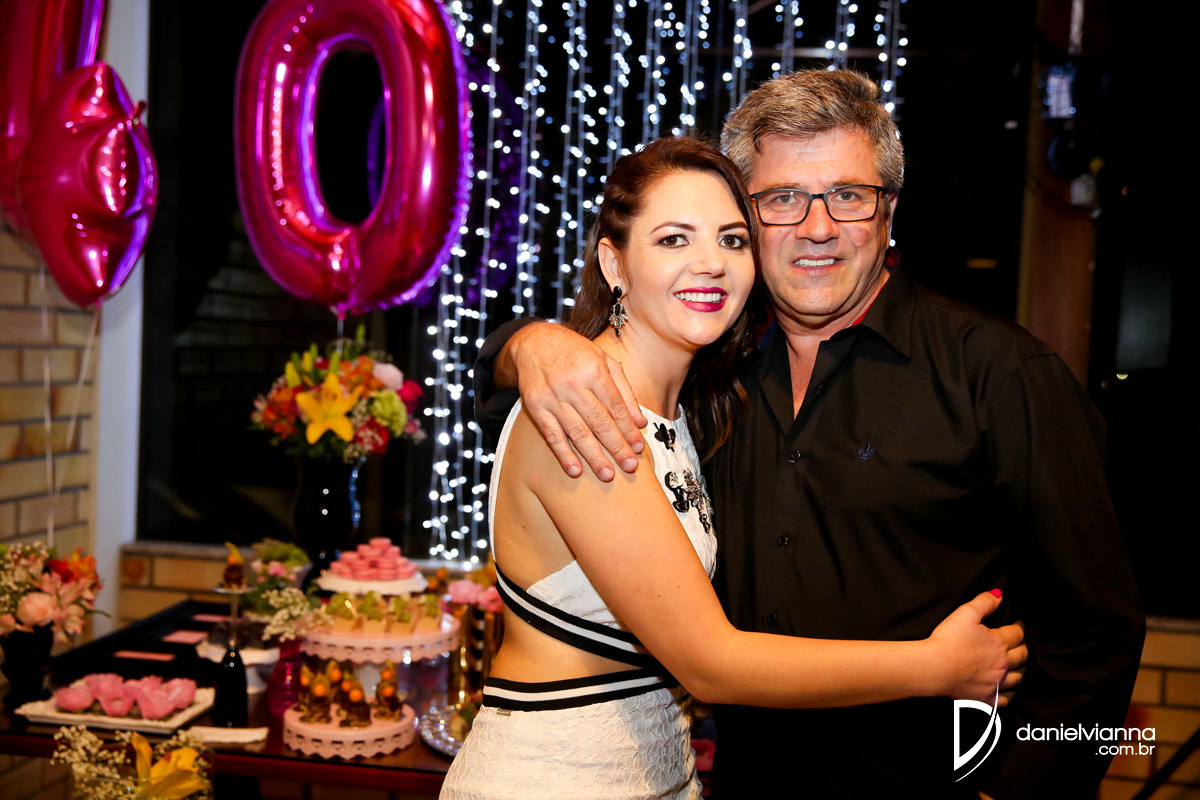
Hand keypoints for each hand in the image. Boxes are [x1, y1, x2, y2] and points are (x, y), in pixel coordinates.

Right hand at [507, 322, 646, 480]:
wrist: (533, 342)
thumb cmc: (575, 352)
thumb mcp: (605, 361)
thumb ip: (624, 391)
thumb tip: (640, 421)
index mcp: (594, 370)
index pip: (616, 407)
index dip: (629, 429)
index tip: (639, 447)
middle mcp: (573, 384)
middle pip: (599, 422)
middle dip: (617, 447)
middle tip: (630, 466)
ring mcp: (553, 397)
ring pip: (578, 432)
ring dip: (594, 456)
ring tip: (607, 475)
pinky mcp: (536, 407)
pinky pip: (552, 435)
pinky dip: (564, 454)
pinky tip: (575, 470)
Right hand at [926, 591, 1026, 704]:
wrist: (934, 667)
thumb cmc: (948, 640)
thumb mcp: (965, 614)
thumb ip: (983, 602)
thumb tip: (998, 595)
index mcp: (998, 642)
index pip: (1017, 634)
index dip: (1019, 628)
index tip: (1018, 625)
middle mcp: (1002, 663)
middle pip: (1021, 656)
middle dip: (1022, 649)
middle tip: (1020, 645)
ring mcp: (995, 682)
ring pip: (1017, 678)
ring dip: (1019, 671)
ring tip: (1015, 667)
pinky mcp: (986, 697)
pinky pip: (1003, 700)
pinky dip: (1007, 695)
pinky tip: (1005, 691)